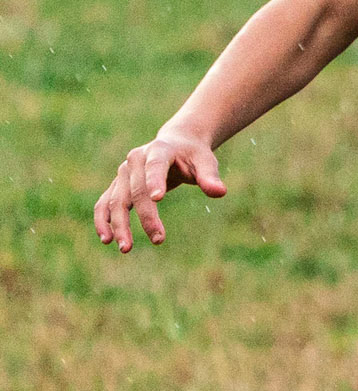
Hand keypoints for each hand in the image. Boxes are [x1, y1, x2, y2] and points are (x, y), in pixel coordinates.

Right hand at [93, 129, 226, 252]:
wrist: (176, 143)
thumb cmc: (193, 156)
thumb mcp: (206, 162)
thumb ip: (209, 177)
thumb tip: (220, 192)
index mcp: (159, 149)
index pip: (156, 165)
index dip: (156, 181)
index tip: (158, 199)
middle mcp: (136, 159)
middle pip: (137, 190)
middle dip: (146, 216)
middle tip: (159, 240)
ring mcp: (123, 172)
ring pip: (116, 200)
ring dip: (119, 224)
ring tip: (126, 248)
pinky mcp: (117, 185)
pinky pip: (105, 203)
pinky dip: (103, 220)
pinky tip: (106, 239)